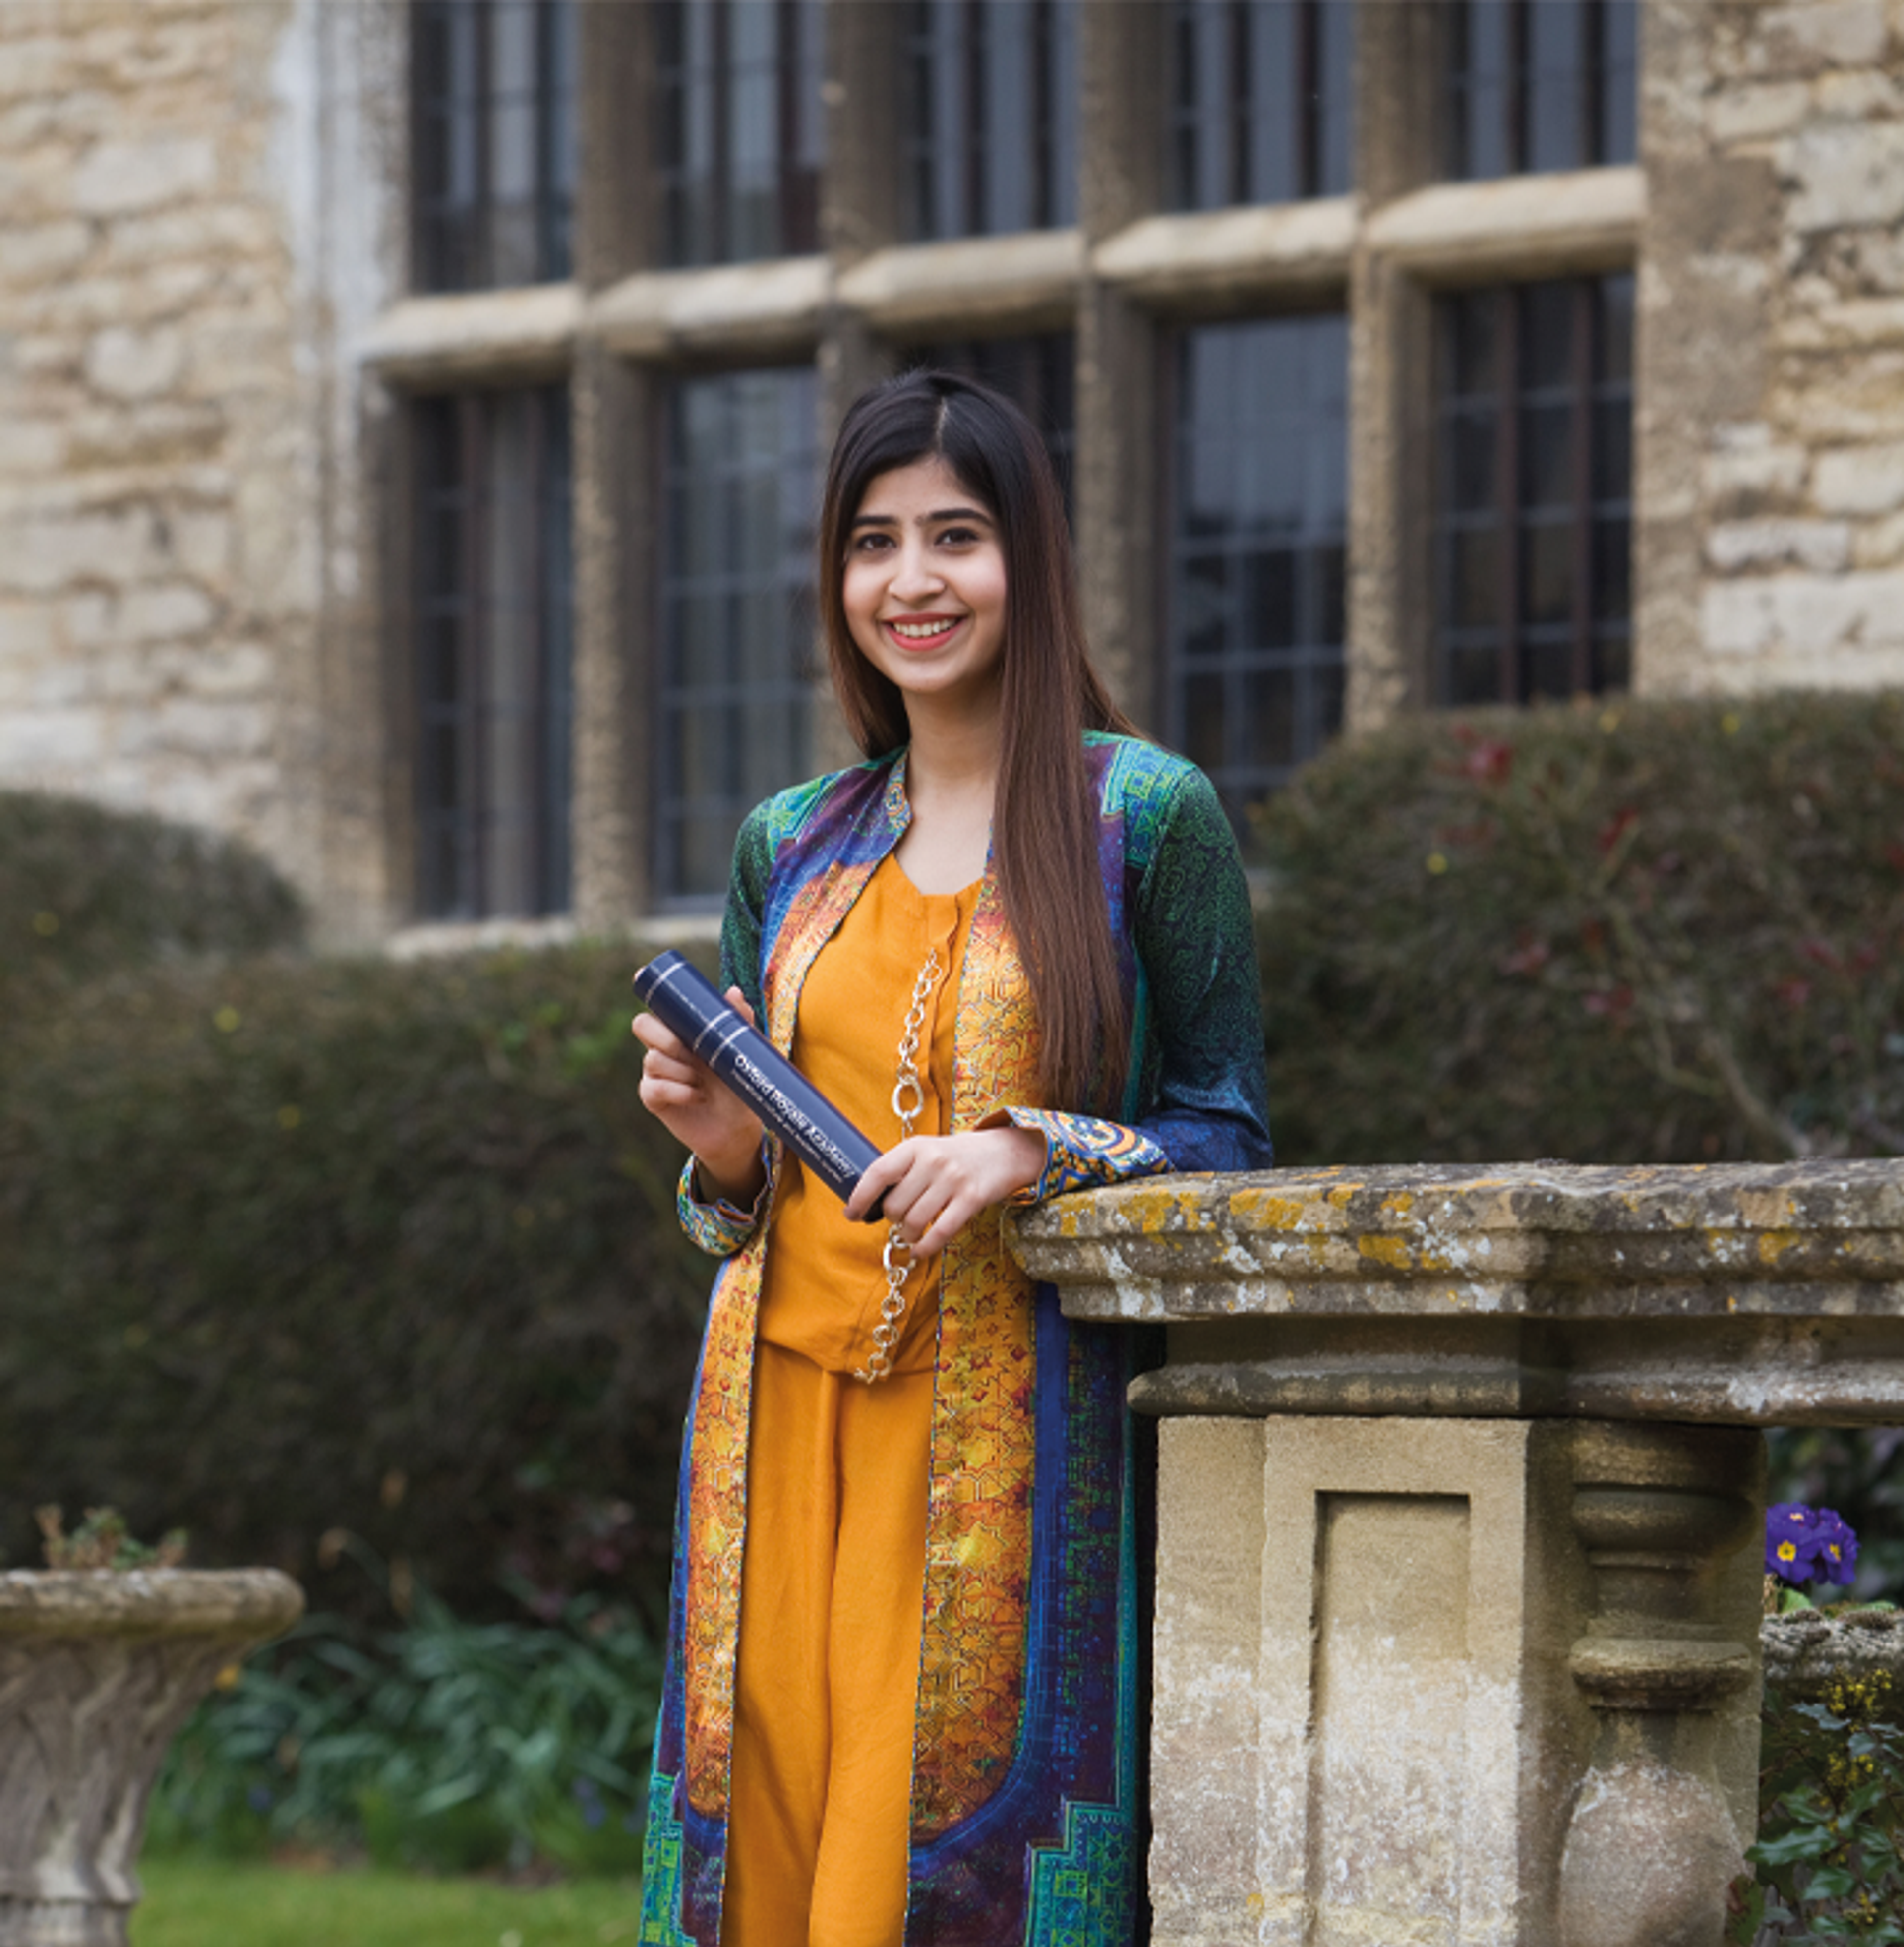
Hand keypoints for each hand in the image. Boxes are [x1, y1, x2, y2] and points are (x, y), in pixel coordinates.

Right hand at [632, 986, 765, 1205]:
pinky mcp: (654, 1098)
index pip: (661, 1007)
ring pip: (652, 1059)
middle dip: (666, 1037)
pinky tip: (697, 1097)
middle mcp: (665, 1047)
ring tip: (704, 1083)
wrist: (738, 1128)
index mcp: (684, 1030)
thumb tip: (733, 992)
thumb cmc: (739, 1085)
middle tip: (693, 1053)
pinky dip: (678, 1091)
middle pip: (642, 1025)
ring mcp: (656, 1073)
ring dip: (681, 1070)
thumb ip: (739, 1022)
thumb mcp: (742, 1053)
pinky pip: (654, 1087)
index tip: (651, 986)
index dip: (654, 997)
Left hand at [843, 1126, 1045, 1256]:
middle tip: (900, 1218)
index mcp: (915, 1147)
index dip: (860, 1197)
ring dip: (908, 1234)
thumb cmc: (956, 1156)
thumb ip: (901, 1170)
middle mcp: (933, 1161)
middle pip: (895, 1205)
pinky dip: (925, 1247)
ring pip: (914, 1221)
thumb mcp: (926, 1151)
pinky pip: (940, 1233)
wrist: (1004, 1151)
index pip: (878, 1173)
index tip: (851, 1214)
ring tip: (911, 1232)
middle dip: (892, 1219)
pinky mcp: (971, 1199)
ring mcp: (953, 1180)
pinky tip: (920, 1250)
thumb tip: (868, 1202)